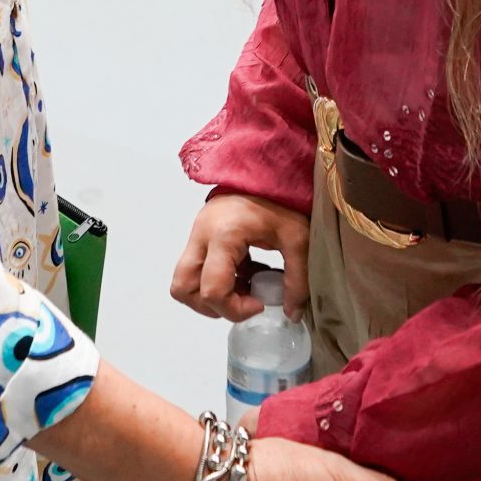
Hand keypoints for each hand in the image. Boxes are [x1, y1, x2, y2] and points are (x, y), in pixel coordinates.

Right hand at [174, 194, 308, 321]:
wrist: (269, 167)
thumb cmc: (282, 198)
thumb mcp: (297, 239)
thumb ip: (297, 279)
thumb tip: (292, 312)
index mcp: (224, 236)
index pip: (212, 291)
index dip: (235, 308)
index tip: (260, 303)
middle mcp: (202, 235)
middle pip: (183, 288)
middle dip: (211, 306)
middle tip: (242, 301)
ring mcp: (197, 233)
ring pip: (183, 280)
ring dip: (210, 294)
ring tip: (244, 287)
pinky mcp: (200, 233)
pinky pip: (196, 268)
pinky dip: (217, 279)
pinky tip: (246, 272)